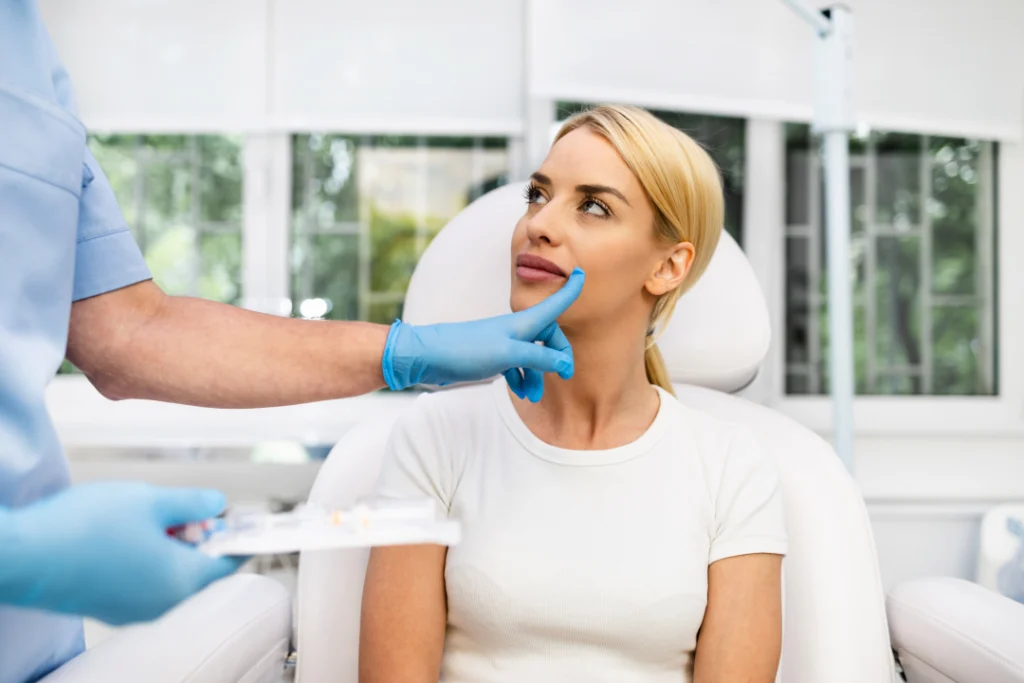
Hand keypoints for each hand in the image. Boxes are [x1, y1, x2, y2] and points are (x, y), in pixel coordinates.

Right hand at [0, 482, 245, 624]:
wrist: (23, 555)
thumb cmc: (84, 529)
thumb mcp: (152, 500)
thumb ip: (194, 503)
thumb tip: (218, 505)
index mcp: (182, 581)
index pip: (229, 563)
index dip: (237, 537)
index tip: (242, 521)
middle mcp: (162, 604)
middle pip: (199, 569)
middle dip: (197, 537)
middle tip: (182, 510)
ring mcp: (133, 610)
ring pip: (170, 575)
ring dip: (170, 546)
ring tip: (147, 516)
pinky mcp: (108, 606)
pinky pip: (143, 583)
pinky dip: (147, 559)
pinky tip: (124, 534)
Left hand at [383, 268, 584, 400]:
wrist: (428, 357)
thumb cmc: (467, 350)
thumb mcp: (509, 355)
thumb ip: (539, 358)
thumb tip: (565, 364)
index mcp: (522, 323)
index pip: (554, 304)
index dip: (570, 290)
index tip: (582, 274)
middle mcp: (515, 330)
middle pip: (548, 337)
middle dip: (557, 356)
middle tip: (565, 376)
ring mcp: (503, 343)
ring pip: (532, 356)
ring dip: (538, 375)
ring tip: (534, 395)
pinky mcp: (491, 357)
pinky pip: (516, 367)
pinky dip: (521, 379)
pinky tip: (520, 393)